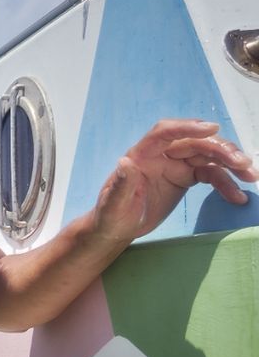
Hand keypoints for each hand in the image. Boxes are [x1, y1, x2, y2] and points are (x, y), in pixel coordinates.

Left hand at [92, 119, 256, 243]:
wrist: (117, 229)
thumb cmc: (110, 215)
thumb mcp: (112, 205)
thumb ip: (120, 185)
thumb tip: (124, 163)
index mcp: (141, 154)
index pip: (164, 133)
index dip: (187, 128)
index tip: (212, 129)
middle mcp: (160, 155)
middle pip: (195, 143)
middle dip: (220, 150)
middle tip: (242, 163)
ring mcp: (175, 165)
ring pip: (208, 156)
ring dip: (231, 163)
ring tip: (250, 176)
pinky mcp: (185, 177)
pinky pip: (211, 174)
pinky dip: (226, 183)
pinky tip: (238, 196)